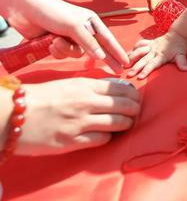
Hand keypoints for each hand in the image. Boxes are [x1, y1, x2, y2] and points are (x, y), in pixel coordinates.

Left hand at [10, 0, 128, 71]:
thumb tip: (102, 56)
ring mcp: (70, 38)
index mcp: (91, 22)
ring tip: (56, 40)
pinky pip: (63, 55)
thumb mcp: (74, 26)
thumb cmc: (53, 11)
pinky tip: (49, 42)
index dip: (118, 51)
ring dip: (66, 50)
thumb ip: (89, 42)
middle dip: (105, 59)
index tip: (126, 62)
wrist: (25, 9)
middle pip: (97, 49)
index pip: (109, 39)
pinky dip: (56, 50)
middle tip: (117, 71)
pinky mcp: (57, 44)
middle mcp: (82, 30)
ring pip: (76, 54)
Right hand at [15, 78, 139, 155]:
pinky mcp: (72, 141)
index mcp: (85, 86)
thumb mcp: (67, 84)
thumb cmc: (39, 98)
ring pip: (118, 123)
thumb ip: (90, 86)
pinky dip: (109, 137)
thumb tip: (114, 87)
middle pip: (125, 105)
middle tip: (136, 112)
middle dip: (135, 109)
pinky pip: (102, 140)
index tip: (135, 97)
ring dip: (127, 124)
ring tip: (127, 124)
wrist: (12, 114)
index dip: (133, 94)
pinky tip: (107, 135)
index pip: (121, 88)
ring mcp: (80, 122)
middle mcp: (86, 102)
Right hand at [127, 31, 186, 78]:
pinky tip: (127, 54)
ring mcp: (151, 46)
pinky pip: (140, 44)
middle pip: (143, 60)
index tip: (139, 77)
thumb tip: (186, 70)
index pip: (152, 64)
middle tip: (129, 74)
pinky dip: (133, 48)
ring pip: (139, 51)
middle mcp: (154, 51)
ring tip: (124, 64)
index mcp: (162, 56)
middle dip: (135, 67)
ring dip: (131, 57)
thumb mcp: (181, 55)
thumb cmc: (179, 47)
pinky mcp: (149, 42)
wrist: (177, 34)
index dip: (146, 70)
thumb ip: (182, 63)